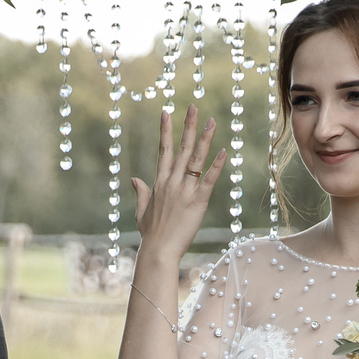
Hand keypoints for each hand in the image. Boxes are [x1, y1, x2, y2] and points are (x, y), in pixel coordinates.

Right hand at [130, 105, 226, 266]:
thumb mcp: (142, 211)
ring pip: (196, 160)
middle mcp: (172, 182)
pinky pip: (209, 180)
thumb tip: (134, 179)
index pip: (164, 150)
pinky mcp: (197, 202)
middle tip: (194, 108)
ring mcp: (184, 191)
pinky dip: (216, 166)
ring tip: (212, 121)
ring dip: (204, 139)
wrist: (158, 251)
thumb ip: (141, 192)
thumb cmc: (151, 234)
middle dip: (188, 126)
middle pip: (182, 149)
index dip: (166, 130)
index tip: (166, 112)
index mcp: (159, 183)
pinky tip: (223, 151)